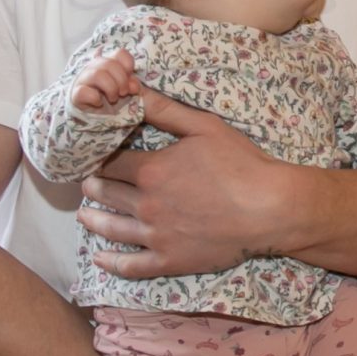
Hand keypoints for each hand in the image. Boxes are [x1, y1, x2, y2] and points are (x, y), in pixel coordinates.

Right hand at [71, 50, 139, 113]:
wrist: (100, 118)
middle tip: (123, 93)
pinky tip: (99, 104)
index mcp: (109, 63)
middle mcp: (94, 67)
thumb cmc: (116, 99)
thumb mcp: (129, 92)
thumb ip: (134, 86)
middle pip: (109, 63)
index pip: (120, 53)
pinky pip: (83, 91)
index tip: (130, 78)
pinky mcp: (76, 94)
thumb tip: (134, 87)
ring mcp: (83, 80)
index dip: (128, 65)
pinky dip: (95, 99)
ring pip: (97, 75)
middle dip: (122, 80)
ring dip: (110, 89)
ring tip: (113, 99)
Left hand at [82, 94, 309, 279]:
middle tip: (89, 182)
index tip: (96, 155)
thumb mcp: (204, 126)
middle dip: (94, 185)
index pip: (110, 162)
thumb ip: (163, 109)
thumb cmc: (242, 163)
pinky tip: (99, 257)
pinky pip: (131, 266)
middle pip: (106, 194)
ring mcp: (156, 236)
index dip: (100, 156)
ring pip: (111, 228)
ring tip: (85, 214)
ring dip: (93, 219)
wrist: (271, 208)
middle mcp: (147, 205)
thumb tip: (130, 89)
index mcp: (152, 171)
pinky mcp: (170, 261)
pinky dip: (111, 262)